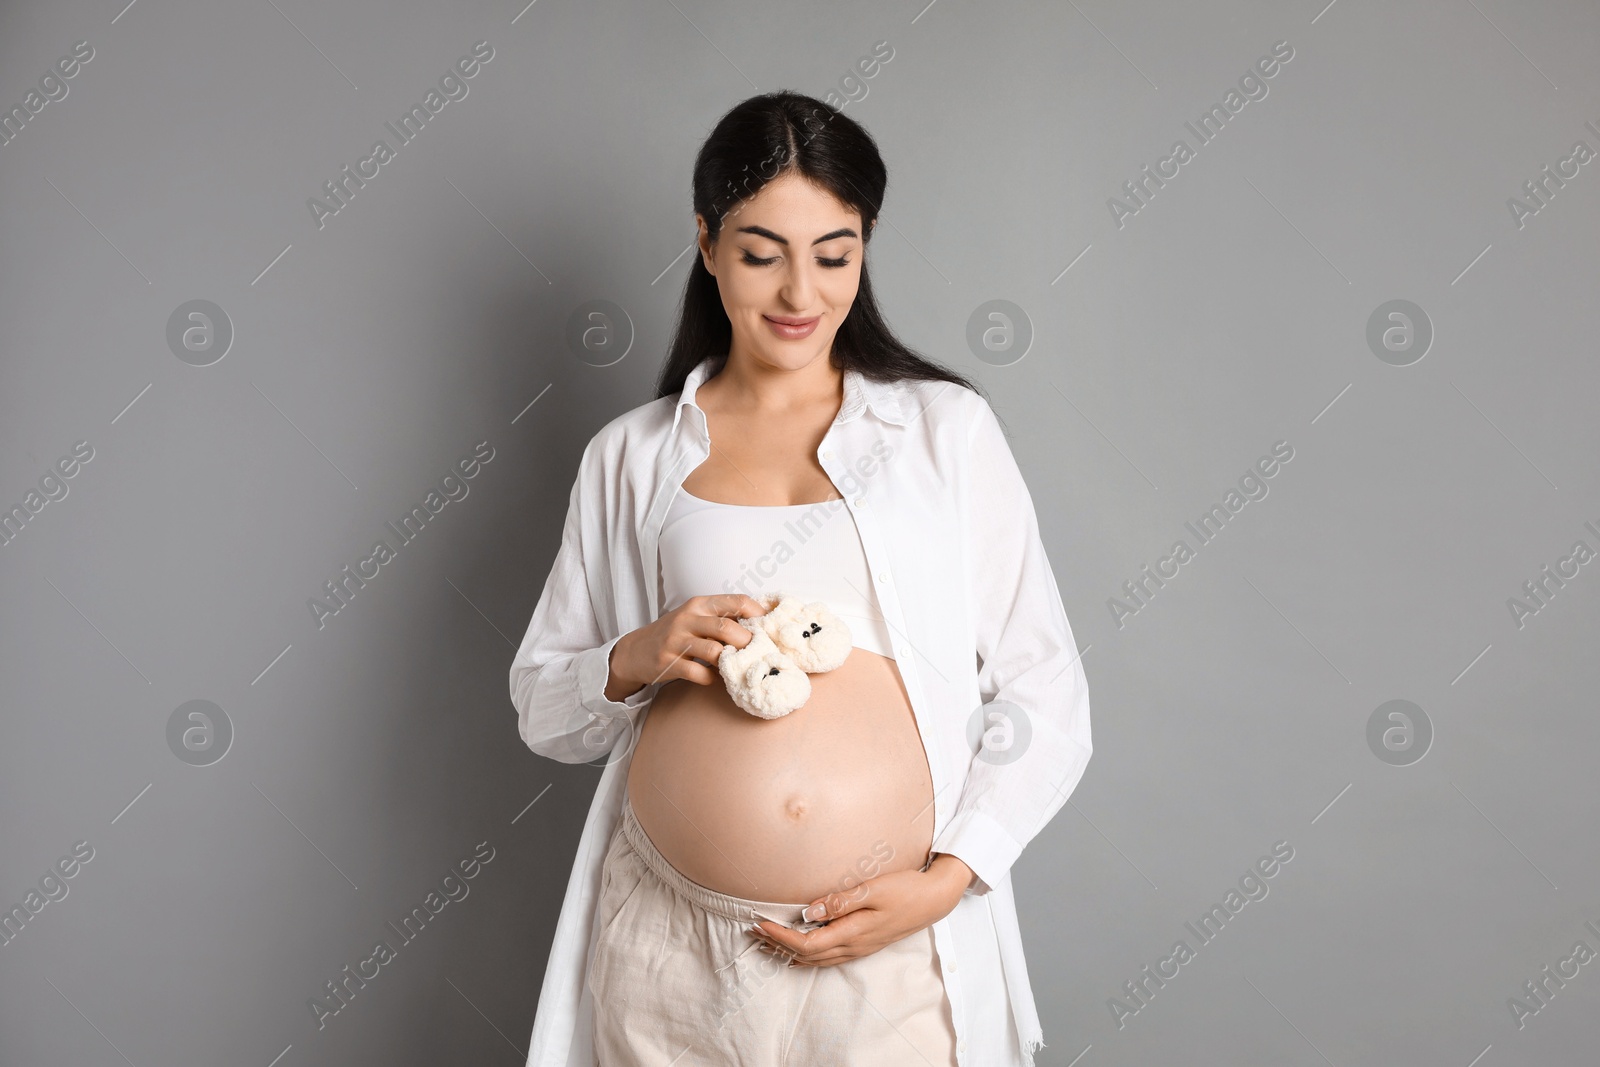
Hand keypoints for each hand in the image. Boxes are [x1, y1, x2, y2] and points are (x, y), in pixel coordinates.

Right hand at [605, 593, 767, 698]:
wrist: (635, 651)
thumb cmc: (675, 633)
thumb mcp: (695, 617)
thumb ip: (722, 619)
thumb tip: (760, 627)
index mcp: (699, 604)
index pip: (736, 601)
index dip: (758, 614)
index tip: (768, 628)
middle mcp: (687, 619)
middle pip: (726, 628)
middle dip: (746, 643)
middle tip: (755, 653)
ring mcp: (676, 641)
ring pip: (713, 651)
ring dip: (728, 662)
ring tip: (734, 666)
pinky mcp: (668, 662)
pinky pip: (698, 673)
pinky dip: (711, 678)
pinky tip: (713, 677)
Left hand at [748, 854, 972, 966]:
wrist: (934, 900)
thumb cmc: (905, 889)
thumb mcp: (873, 889)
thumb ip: (840, 901)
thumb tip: (808, 912)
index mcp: (852, 933)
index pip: (806, 944)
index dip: (780, 936)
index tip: (759, 923)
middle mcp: (853, 946)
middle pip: (807, 956)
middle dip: (778, 945)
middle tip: (753, 932)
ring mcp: (860, 949)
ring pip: (817, 960)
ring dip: (790, 952)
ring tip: (768, 942)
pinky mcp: (865, 945)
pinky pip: (829, 958)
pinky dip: (808, 956)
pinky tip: (801, 951)